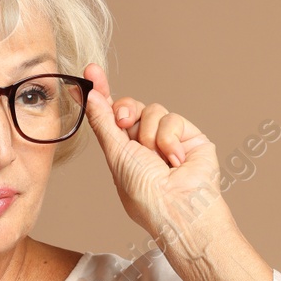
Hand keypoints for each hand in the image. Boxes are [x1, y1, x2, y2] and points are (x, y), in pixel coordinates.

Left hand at [82, 63, 225, 241]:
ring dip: (149, 133)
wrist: (179, 208)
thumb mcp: (116, 155)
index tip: (90, 73)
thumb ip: (104, 123)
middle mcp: (145, 143)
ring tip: (158, 159)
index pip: (108, 116)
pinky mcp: (190, 137)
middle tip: (122, 122)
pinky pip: (172, 118)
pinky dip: (170, 139)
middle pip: (129, 107)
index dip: (100, 93)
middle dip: (123, 110)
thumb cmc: (146, 195)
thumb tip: (90, 95)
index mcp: (123, 151)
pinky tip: (176, 160)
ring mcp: (168, 139)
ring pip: (151, 110)